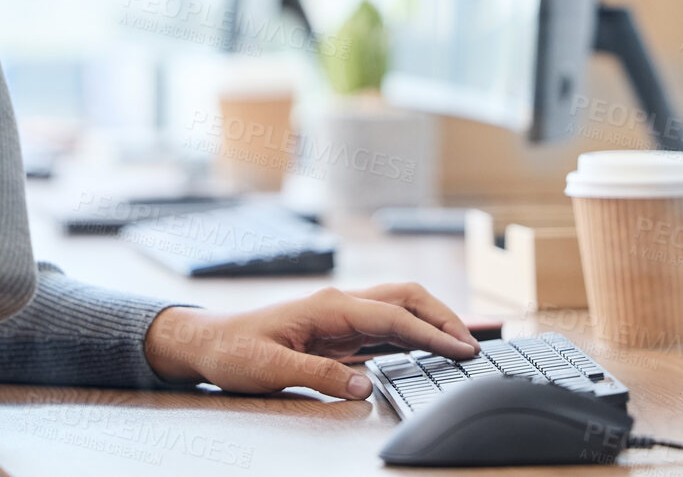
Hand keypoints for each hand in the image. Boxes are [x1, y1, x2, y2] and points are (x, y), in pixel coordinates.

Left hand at [142, 283, 479, 399]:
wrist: (208, 342)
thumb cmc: (235, 351)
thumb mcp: (272, 368)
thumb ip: (320, 376)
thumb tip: (365, 385)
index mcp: (328, 307)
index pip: (393, 317)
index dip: (431, 333)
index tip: (462, 350)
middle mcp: (339, 304)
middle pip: (404, 298)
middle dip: (442, 316)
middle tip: (473, 344)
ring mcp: (339, 316)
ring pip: (397, 307)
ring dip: (431, 320)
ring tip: (461, 344)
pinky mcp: (336, 331)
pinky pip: (383, 326)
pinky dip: (412, 332)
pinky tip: (426, 347)